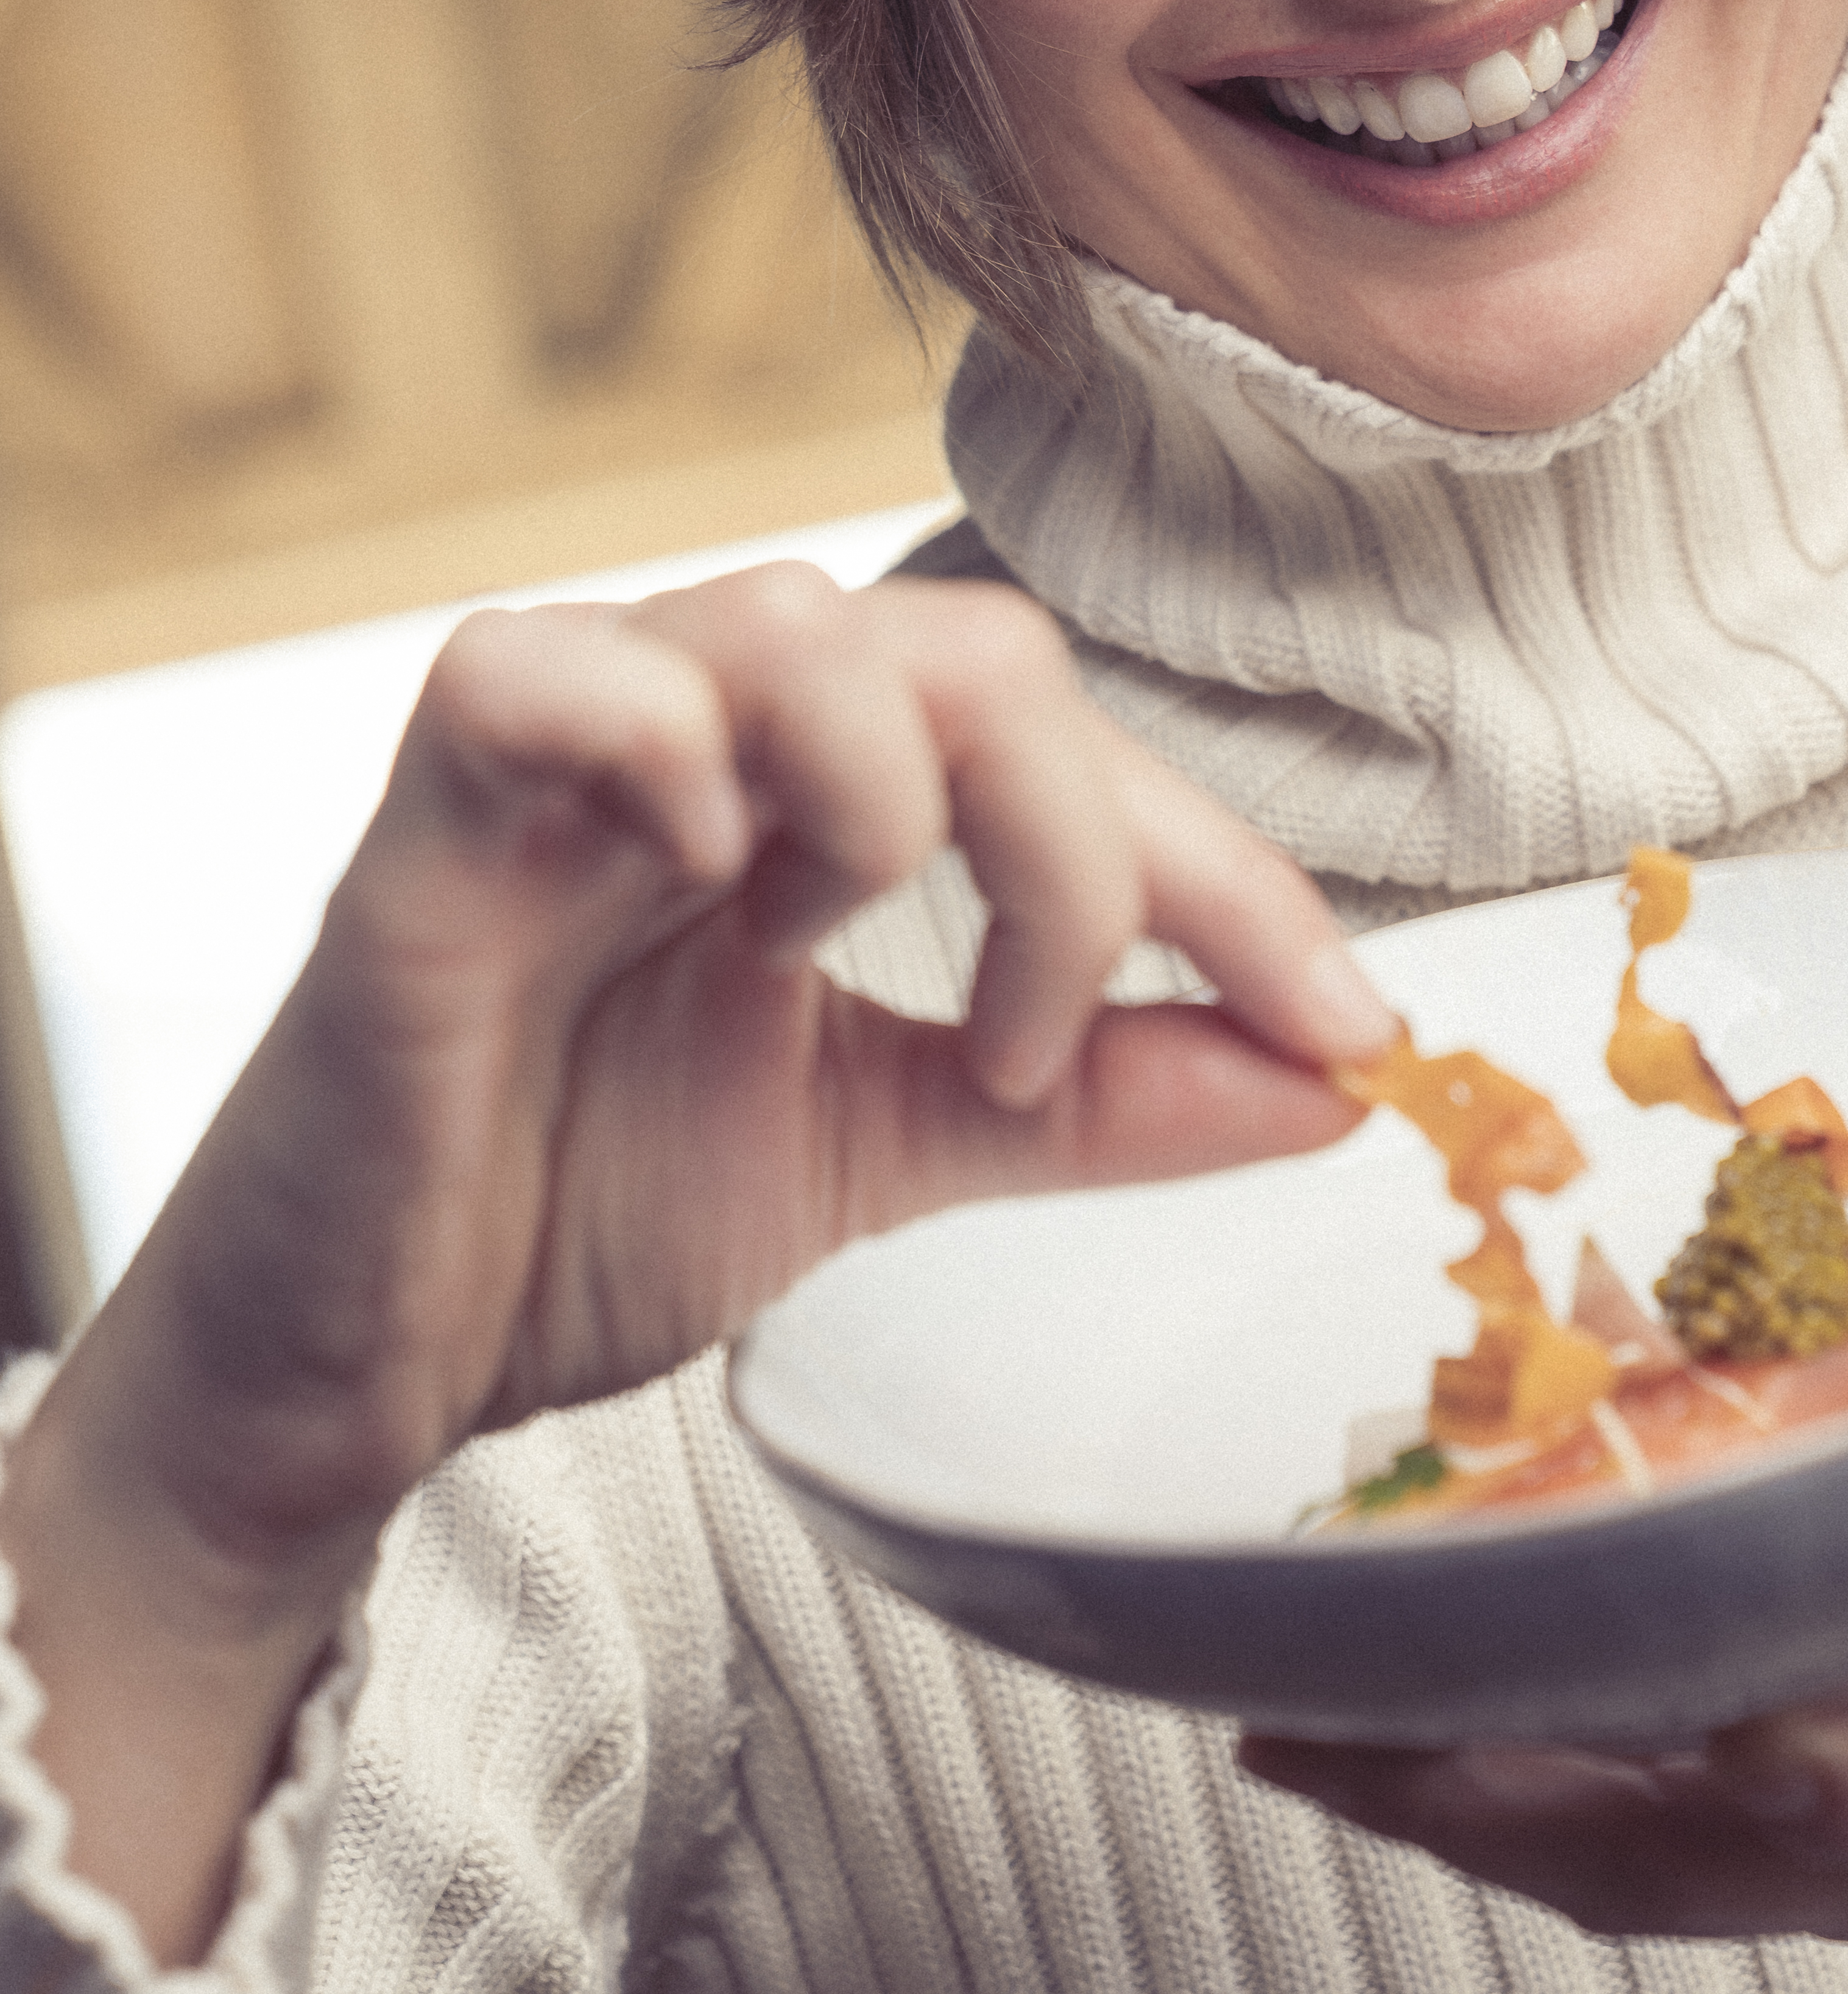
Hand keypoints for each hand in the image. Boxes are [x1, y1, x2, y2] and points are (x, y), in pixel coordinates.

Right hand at [6, 567, 1388, 1957]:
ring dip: (887, 789)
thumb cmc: (580, 1216)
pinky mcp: (420, 825)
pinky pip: (534, 673)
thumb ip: (1107, 1102)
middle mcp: (704, 734)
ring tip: (856, 963)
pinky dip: (655, 743)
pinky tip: (709, 875)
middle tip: (1046, 1047)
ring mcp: (558, 758)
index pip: (1069, 740)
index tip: (1346, 1031)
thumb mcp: (894, 1150)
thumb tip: (1337, 1080)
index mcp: (819, 789)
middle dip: (1079, 844)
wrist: (354, 1373)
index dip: (1232, 874)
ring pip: (782, 620)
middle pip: (964, 648)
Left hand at [1245, 1369, 1847, 1993]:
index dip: (1846, 1774)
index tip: (1749, 1736)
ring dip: (1456, 1790)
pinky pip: (1615, 1841)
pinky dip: (1480, 1794)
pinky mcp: (1801, 1851)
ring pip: (1622, 1853)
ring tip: (1273, 1707)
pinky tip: (1343, 1733)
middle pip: (1706, 1843)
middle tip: (1338, 1712)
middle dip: (1529, 1786)